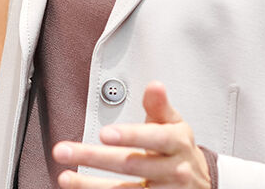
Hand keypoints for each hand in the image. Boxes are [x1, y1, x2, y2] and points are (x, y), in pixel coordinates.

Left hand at [50, 83, 209, 188]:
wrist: (200, 184)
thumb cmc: (178, 150)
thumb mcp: (175, 125)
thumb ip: (159, 106)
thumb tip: (154, 86)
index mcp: (177, 143)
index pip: (154, 138)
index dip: (130, 136)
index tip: (104, 133)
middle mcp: (172, 170)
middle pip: (130, 164)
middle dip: (94, 158)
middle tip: (64, 151)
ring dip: (91, 185)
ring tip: (65, 178)